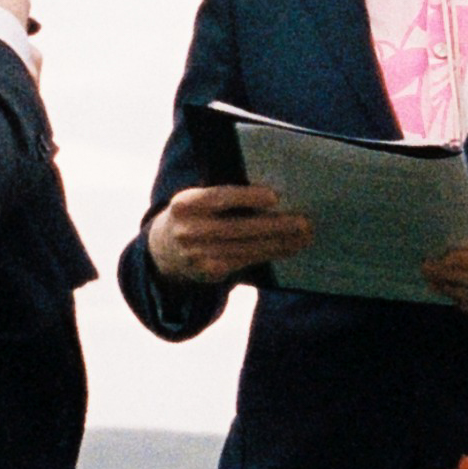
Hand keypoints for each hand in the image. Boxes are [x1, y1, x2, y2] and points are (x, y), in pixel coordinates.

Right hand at [144, 182, 312, 285]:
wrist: (163, 250)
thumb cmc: (195, 214)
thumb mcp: (197, 199)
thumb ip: (222, 197)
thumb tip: (272, 196)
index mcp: (185, 203)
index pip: (218, 198)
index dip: (247, 198)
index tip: (274, 197)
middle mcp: (189, 230)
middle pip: (238, 228)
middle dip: (275, 225)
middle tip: (304, 222)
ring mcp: (197, 255)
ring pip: (246, 248)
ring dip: (279, 243)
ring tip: (304, 236)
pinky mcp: (209, 272)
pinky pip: (246, 262)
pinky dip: (270, 254)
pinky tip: (288, 248)